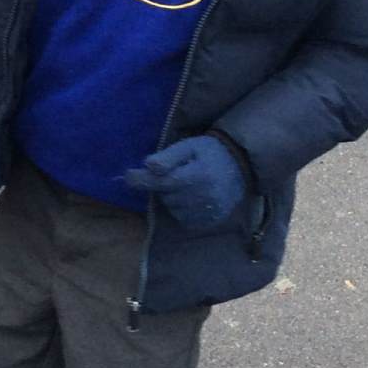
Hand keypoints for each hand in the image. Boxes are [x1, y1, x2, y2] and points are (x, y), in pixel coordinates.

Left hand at [124, 136, 245, 228]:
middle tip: (173, 174)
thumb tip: (147, 166)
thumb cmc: (209, 152)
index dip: (141, 180)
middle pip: (166, 197)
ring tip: (184, 185)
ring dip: (172, 199)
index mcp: (198, 175)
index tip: (127, 176)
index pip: (162, 182)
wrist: (240, 166)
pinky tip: (191, 198)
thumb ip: (168, 157)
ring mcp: (209, 211)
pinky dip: (181, 210)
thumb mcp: (188, 146)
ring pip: (173, 209)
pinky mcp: (211, 221)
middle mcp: (204, 196)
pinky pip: (184, 220)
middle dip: (163, 186)